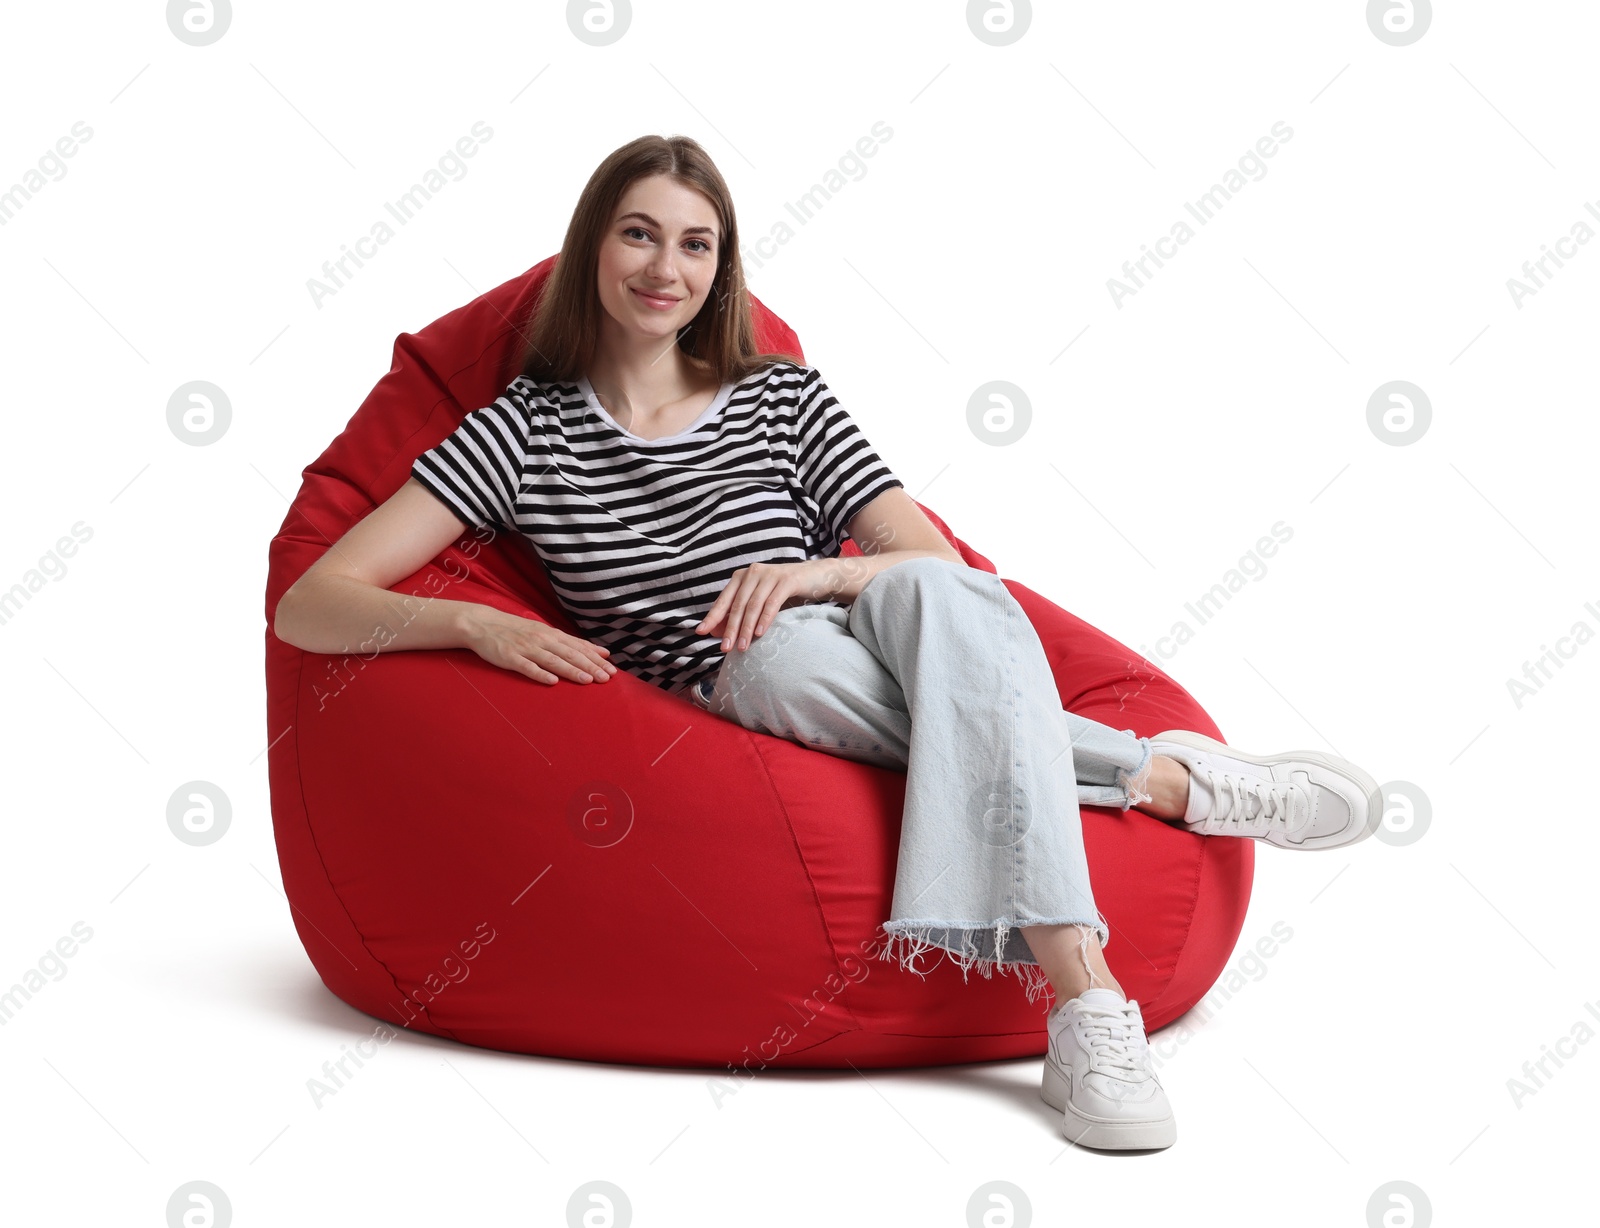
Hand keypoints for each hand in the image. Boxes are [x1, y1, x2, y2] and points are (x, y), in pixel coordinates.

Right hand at [463, 606, 618, 685]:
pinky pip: (527, 667)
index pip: (578, 647)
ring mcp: (526, 648)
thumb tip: (600, 651)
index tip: (612, 669)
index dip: (596, 659)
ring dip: (571, 670)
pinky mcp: (510, 658)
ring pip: (552, 660)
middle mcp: (541, 640)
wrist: (483, 624)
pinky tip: (552, 682)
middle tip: (606, 678)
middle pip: (570, 654)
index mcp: (551, 634)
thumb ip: (570, 642)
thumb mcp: (545, 632)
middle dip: (590, 666)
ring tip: (587, 680)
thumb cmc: (517, 630)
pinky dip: (540, 674)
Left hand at [695, 560, 840, 651]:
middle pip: (737, 605)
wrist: (815, 577)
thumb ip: (740, 614)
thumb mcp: (760, 602)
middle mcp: (753, 572)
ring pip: (753, 605)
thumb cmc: (785, 593)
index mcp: (742, 577)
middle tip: (724, 648)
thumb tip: (717, 632)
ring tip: (742, 647)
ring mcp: (770, 575)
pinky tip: (759, 633)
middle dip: (729, 628)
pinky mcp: (786, 580)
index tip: (701, 633)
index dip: (713, 617)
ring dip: (746, 628)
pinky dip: (764, 619)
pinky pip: (772, 602)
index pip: (723, 599)